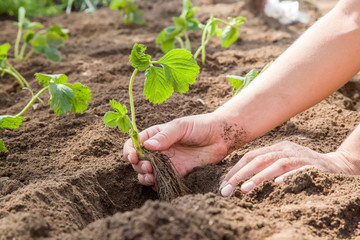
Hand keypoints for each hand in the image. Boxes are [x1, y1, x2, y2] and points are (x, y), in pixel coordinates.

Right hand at [123, 113, 233, 185]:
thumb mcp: (181, 126)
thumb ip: (165, 135)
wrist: (221, 137)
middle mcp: (158, 150)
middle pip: (138, 161)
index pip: (135, 143)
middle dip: (138, 166)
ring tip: (151, 176)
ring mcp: (166, 162)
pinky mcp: (177, 174)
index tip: (133, 156)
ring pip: (147, 173)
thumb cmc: (201, 126)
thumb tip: (147, 145)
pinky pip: (161, 182)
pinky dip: (157, 185)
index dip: (130, 150)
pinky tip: (159, 183)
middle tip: (148, 167)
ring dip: (144, 177)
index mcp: (155, 135)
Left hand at [220, 141, 356, 196]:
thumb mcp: (282, 167)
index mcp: (276, 148)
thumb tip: (244, 186)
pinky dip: (288, 175)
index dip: (236, 169)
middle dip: (239, 174)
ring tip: (244, 189)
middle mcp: (285, 149)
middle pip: (258, 158)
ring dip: (259, 176)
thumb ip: (266, 172)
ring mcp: (299, 155)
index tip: (224, 184)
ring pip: (275, 163)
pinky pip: (299, 169)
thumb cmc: (304, 168)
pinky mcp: (313, 164)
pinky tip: (278, 183)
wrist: (336, 165)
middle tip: (226, 189)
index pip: (251, 156)